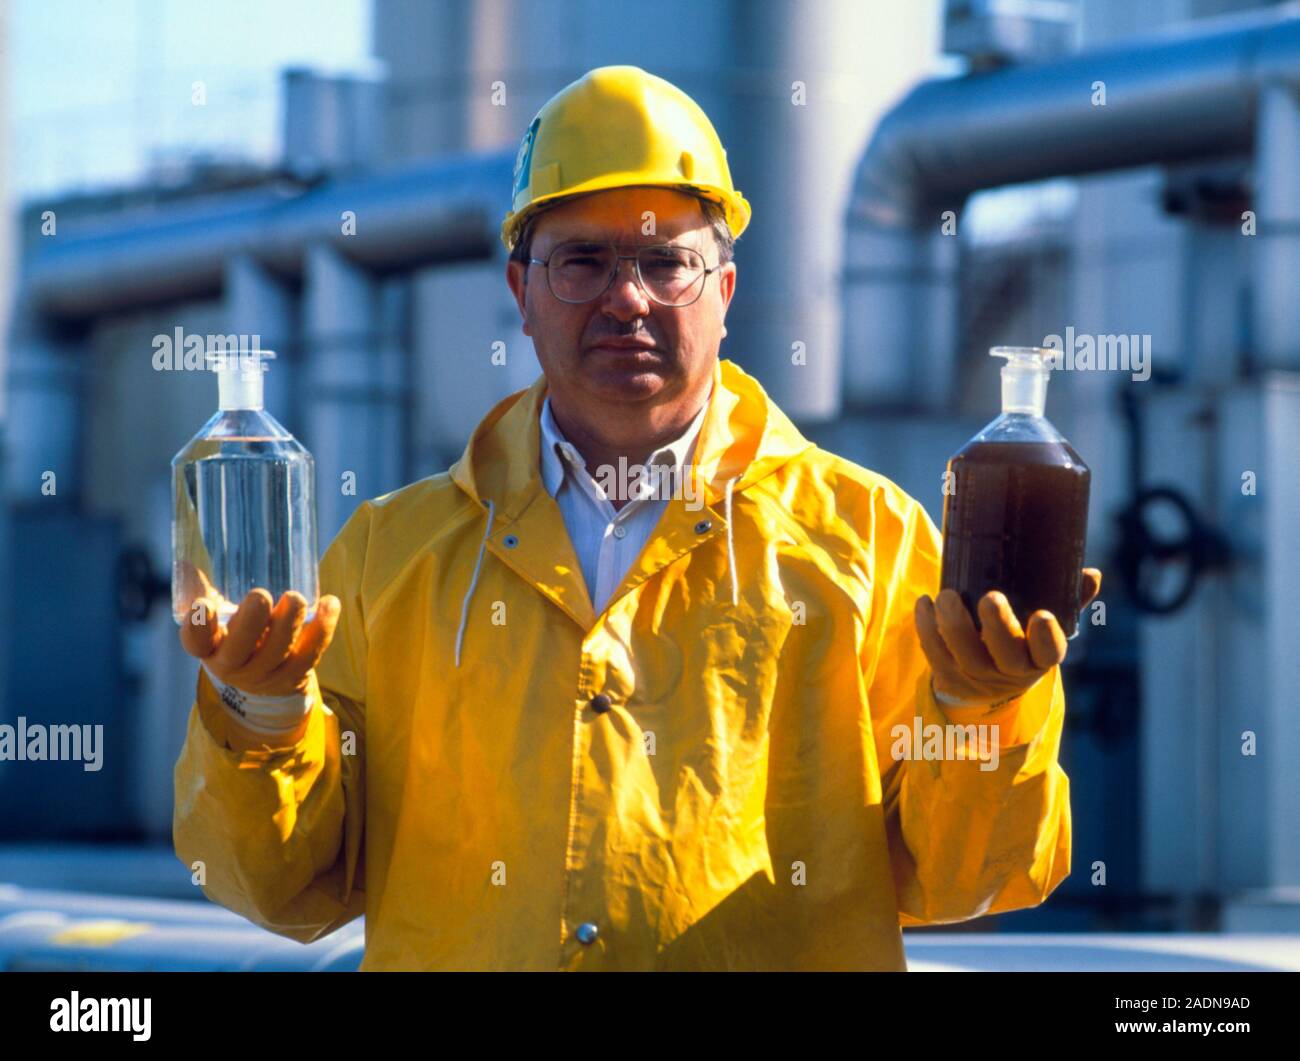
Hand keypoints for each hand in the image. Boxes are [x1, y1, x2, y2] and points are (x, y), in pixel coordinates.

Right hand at [178, 572, 340, 697]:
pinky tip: (330, 603)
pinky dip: (323, 628)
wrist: (263, 681)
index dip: (198, 627)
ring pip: (278, 653)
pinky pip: (311, 654)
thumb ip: (202, 590)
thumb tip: (185, 561)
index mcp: (209, 649)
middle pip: (238, 652)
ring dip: (288, 624)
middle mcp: (234, 666)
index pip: (196, 642)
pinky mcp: (296, 675)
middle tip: (260, 596)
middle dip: (250, 624)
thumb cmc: (235, 635)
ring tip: (294, 598)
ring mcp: (266, 674)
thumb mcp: (216, 618)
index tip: (204, 605)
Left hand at [914, 569, 1101, 707]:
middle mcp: (1010, 672)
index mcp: (1040, 658)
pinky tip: (924, 603)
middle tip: (989, 597)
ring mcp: (977, 676)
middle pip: (1006, 656)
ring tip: (946, 595)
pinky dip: (926, 628)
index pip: (1050, 654)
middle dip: (998, 626)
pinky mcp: (948, 675)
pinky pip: (934, 654)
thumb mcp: (1049, 626)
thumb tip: (1091, 574)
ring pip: (964, 655)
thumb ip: (1068, 600)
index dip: (1047, 638)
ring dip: (953, 624)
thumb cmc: (1023, 643)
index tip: (1042, 615)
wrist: (988, 688)